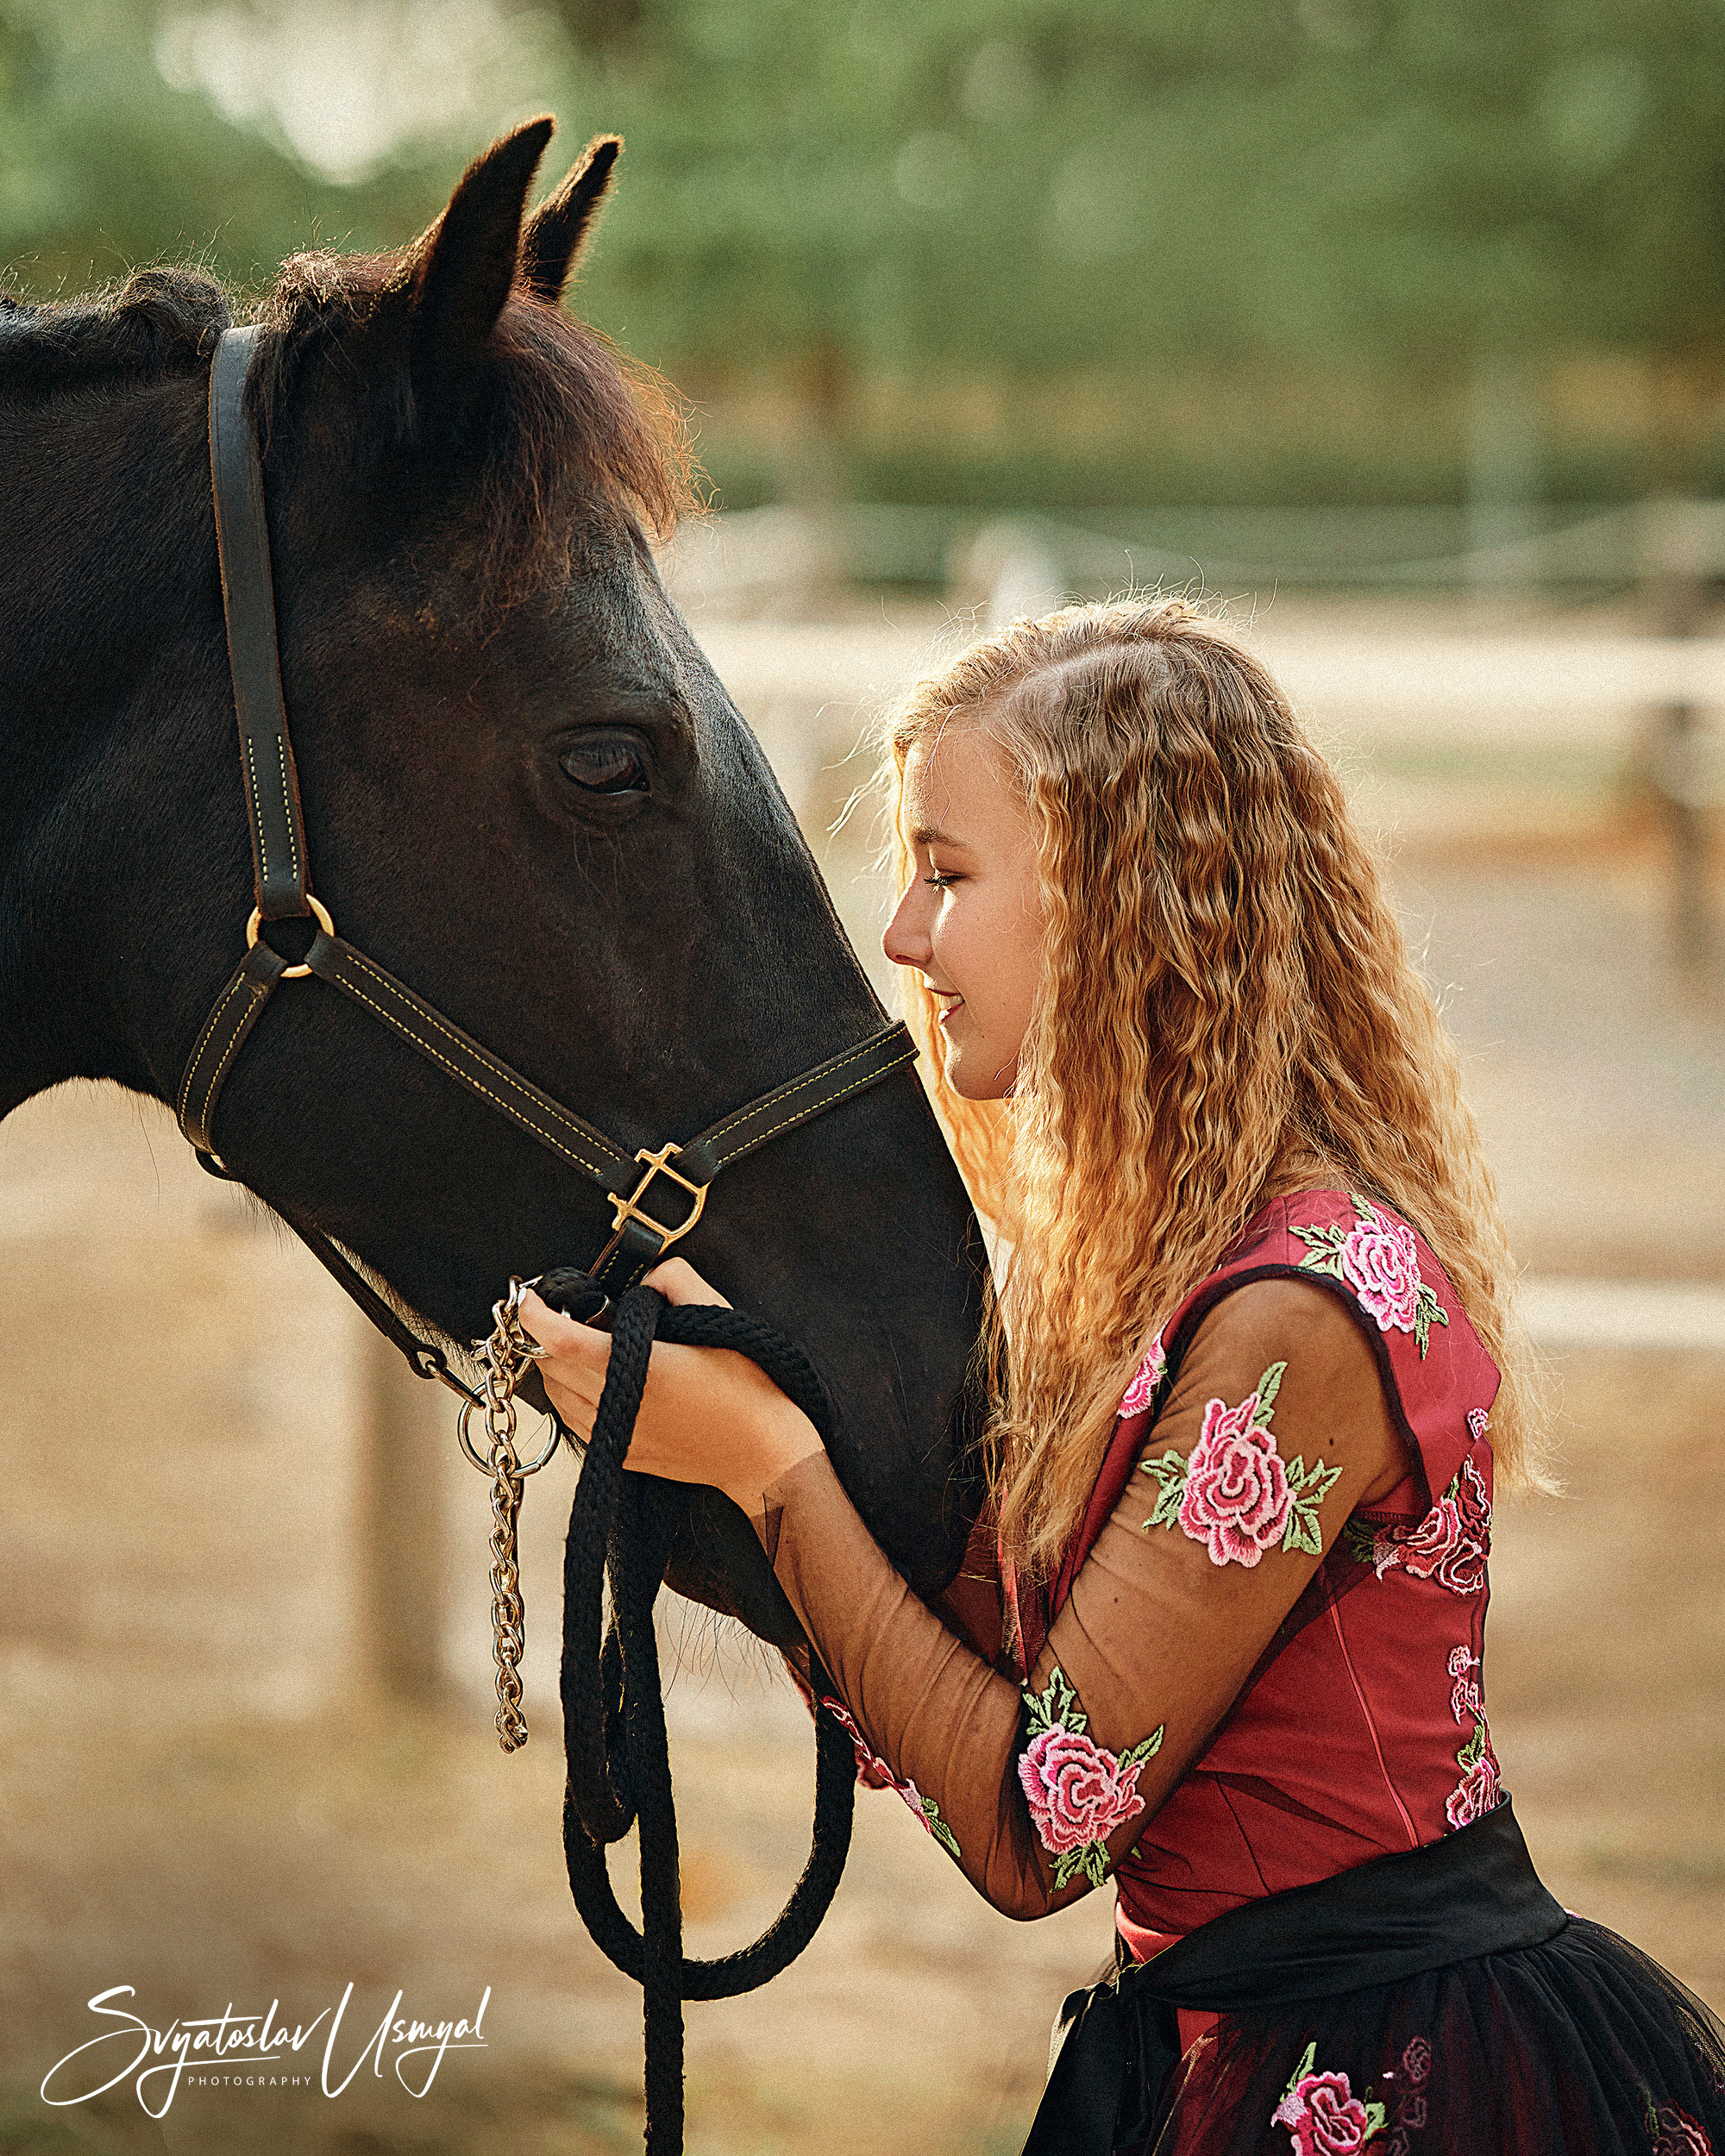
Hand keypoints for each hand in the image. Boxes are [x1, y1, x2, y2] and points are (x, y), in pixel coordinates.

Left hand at [517, 1258, 822, 1516]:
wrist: (765, 1453)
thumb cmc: (747, 1389)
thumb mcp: (717, 1314)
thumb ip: (674, 1281)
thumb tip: (647, 1279)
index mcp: (637, 1368)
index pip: (561, 1340)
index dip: (536, 1315)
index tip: (529, 1297)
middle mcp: (618, 1405)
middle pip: (552, 1367)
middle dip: (546, 1335)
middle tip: (560, 1312)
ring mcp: (618, 1435)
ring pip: (559, 1397)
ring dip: (556, 1367)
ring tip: (575, 1344)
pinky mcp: (624, 1454)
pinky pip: (577, 1421)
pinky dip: (572, 1396)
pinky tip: (593, 1381)